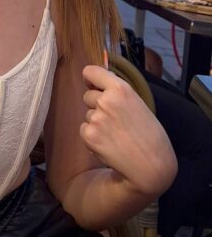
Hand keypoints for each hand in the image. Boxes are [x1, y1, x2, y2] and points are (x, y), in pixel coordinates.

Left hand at [80, 65, 176, 197]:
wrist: (151, 165)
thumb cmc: (149, 134)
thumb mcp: (137, 103)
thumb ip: (117, 92)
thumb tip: (98, 82)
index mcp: (120, 89)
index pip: (91, 72)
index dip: (91, 79)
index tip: (92, 84)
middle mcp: (105, 101)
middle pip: (88, 96)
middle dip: (97, 105)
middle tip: (116, 120)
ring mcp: (96, 118)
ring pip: (88, 115)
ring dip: (97, 123)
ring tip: (117, 135)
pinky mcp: (89, 136)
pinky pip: (84, 130)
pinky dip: (93, 137)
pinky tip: (110, 144)